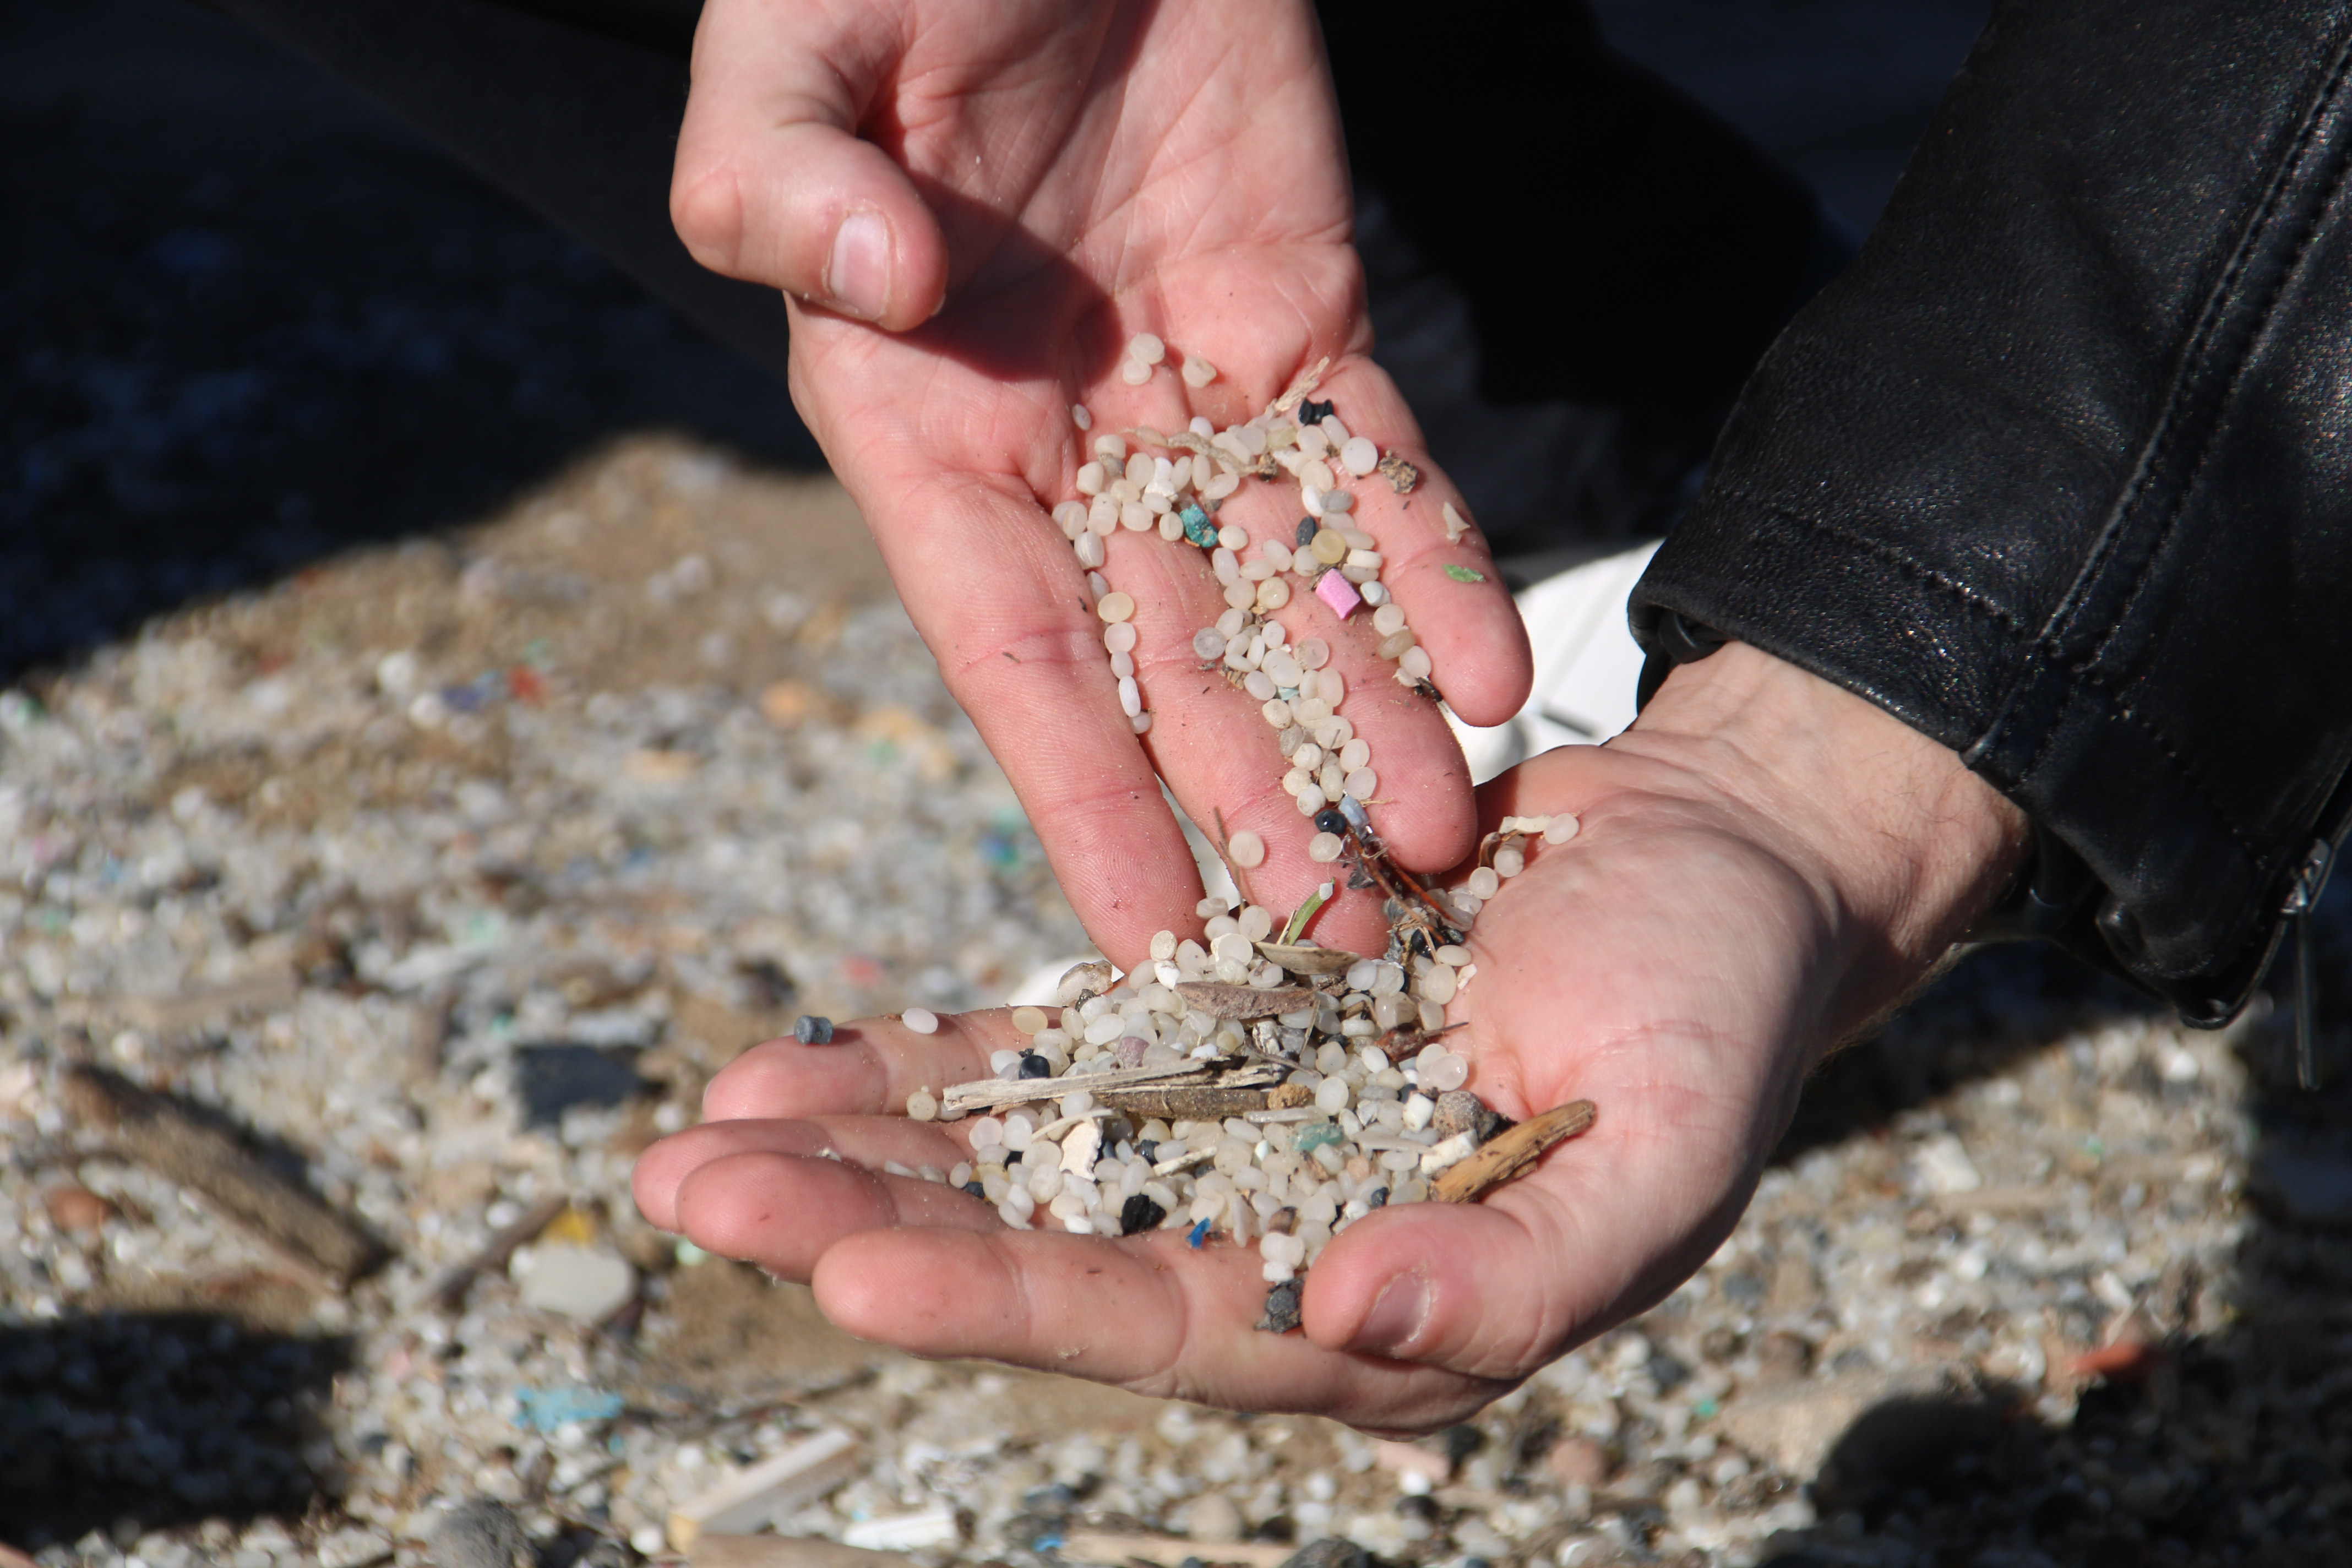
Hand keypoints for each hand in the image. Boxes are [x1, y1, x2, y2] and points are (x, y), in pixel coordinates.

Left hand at [632, 646, 2025, 1429]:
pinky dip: (933, 1058)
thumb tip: (1346, 1314)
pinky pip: (1051, 1052)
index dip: (1006, 1300)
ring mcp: (1234, 1128)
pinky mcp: (1213, 1023)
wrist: (1717, 858)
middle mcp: (1280, 1235)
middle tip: (696, 1195)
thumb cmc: (1716, 1007)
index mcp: (1379, 1300)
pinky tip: (804, 1056)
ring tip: (699, 1134)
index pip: (1163, 1325)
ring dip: (861, 1147)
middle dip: (867, 1226)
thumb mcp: (1660, 1145)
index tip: (849, 1271)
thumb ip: (1523, 1266)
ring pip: (1017, 1155)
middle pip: (1044, 1248)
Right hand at [672, 0, 1531, 964]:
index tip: (1147, 930)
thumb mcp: (784, 45)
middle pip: (1161, 657)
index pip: (1002, 645)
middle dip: (1247, 801)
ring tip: (1436, 842)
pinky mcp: (1298, 321)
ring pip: (1285, 590)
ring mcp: (1182, 390)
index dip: (1076, 791)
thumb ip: (778, 178)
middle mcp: (1049, 440)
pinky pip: (1376, 469)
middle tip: (1335, 945)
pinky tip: (1492, 674)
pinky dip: (1433, 568)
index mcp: (913, 421)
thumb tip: (869, 290)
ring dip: (1359, 718)